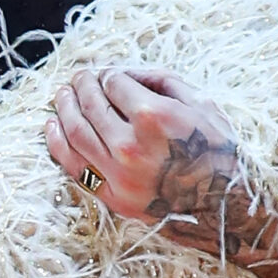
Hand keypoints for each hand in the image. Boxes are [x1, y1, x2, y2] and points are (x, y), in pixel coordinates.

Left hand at [45, 66, 277, 277]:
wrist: (225, 206)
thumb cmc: (217, 149)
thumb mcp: (200, 102)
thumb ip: (160, 80)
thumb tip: (123, 71)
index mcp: (154, 117)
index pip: (113, 84)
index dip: (109, 75)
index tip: (109, 75)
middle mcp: (130, 145)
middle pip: (90, 104)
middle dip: (82, 85)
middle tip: (79, 77)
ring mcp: (118, 174)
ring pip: (75, 132)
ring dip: (64, 108)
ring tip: (62, 95)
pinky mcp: (112, 196)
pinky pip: (72, 165)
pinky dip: (56, 142)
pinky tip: (52, 125)